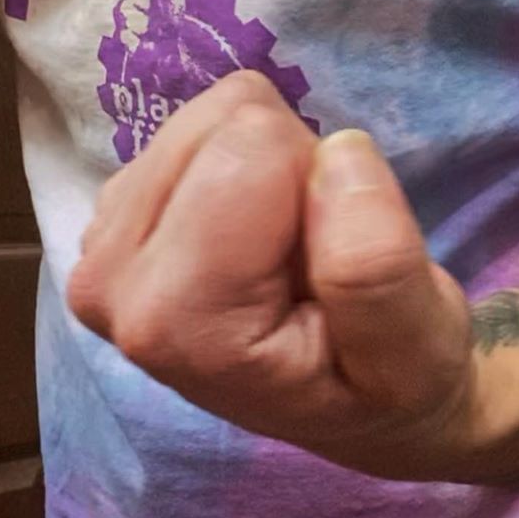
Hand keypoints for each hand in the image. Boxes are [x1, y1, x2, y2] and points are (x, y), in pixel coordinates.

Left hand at [68, 72, 478, 480]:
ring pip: (212, 112)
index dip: (322, 183)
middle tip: (314, 252)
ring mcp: (103, 246)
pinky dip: (248, 165)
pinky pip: (200, 124)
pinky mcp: (115, 216)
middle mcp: (110, 284)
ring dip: (274, 167)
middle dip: (295, 168)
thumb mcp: (415, 349)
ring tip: (292, 250)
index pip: (252, 148)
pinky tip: (260, 236)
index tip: (332, 258)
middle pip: (225, 120)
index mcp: (176, 319)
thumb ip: (376, 266)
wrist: (359, 406)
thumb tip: (339, 153)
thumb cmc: (390, 382)